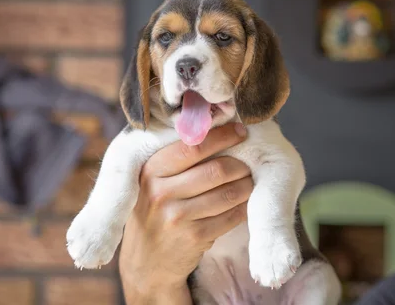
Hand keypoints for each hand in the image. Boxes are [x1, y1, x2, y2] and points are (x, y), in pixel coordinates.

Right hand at [119, 123, 251, 304]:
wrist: (144, 263)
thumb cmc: (153, 212)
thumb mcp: (151, 183)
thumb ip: (175, 160)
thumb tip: (217, 131)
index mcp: (151, 171)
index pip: (193, 146)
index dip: (223, 136)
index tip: (241, 131)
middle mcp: (161, 193)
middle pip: (216, 170)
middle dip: (241, 164)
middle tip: (249, 162)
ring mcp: (178, 217)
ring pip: (228, 193)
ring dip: (247, 185)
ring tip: (250, 180)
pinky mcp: (195, 238)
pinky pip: (231, 216)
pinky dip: (244, 207)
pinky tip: (245, 202)